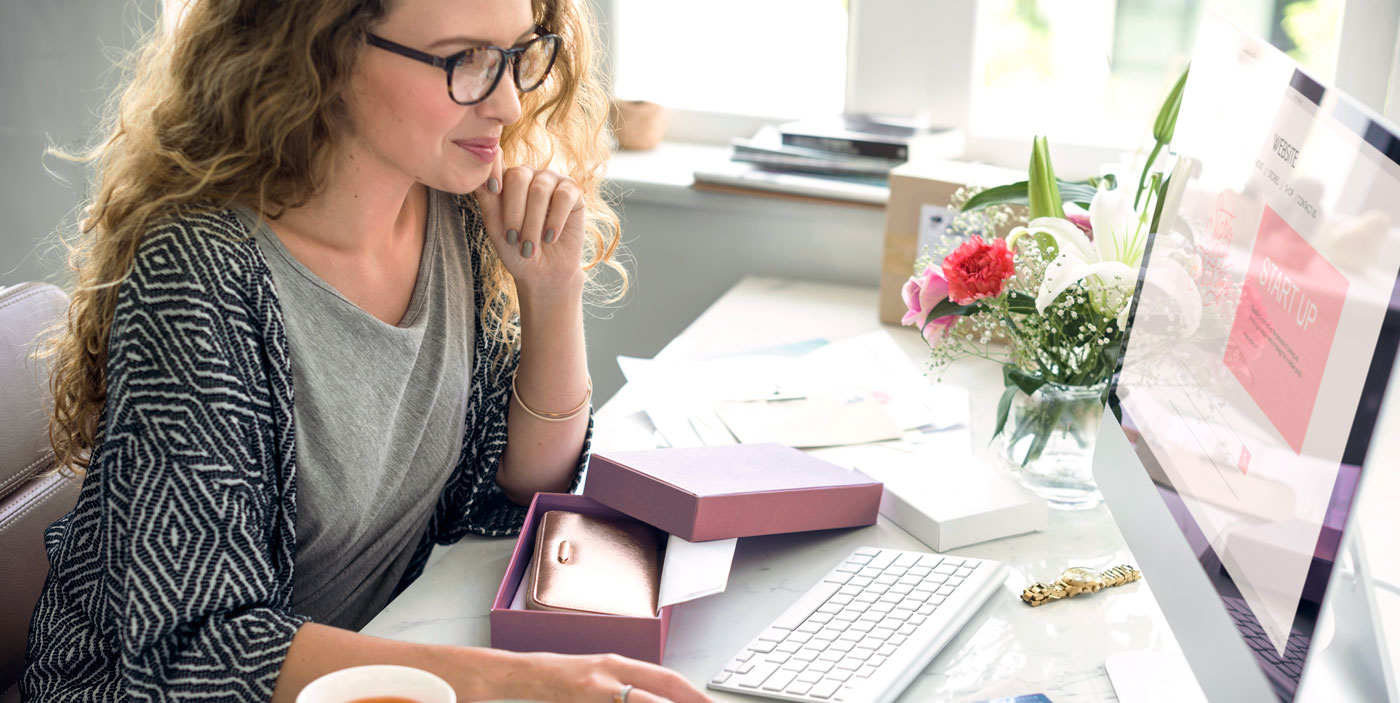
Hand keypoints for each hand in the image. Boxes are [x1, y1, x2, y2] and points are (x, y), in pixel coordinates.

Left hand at [474, 151, 586, 301]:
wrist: (543, 273)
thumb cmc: (515, 250)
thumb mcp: (495, 226)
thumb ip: (486, 198)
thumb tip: (478, 173)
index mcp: (505, 179)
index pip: (496, 158)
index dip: (493, 167)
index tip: (493, 190)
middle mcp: (528, 175)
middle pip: (518, 177)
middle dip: (514, 212)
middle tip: (513, 239)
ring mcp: (551, 180)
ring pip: (540, 190)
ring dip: (533, 223)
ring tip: (530, 247)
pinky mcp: (573, 191)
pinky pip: (564, 196)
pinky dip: (555, 220)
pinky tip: (550, 238)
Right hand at [487, 651, 714, 702]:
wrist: (524, 676)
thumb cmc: (566, 680)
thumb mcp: (602, 676)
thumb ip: (631, 685)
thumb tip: (665, 696)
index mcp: (618, 664)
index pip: (666, 678)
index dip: (692, 693)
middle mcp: (609, 674)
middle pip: (658, 691)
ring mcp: (594, 691)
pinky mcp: (580, 702)